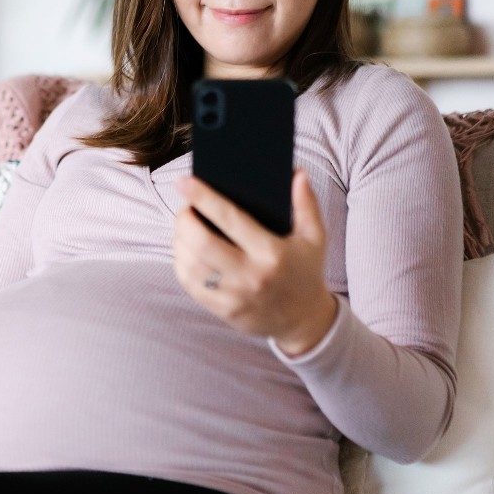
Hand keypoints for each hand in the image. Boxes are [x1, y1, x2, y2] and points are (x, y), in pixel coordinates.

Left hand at [172, 169, 336, 355]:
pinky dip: (180, 262)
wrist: (303, 320)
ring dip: (179, 240)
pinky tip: (185, 250)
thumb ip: (306, 203)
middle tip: (185, 208)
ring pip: (189, 264)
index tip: (183, 180)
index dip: (203, 197)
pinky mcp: (222, 310)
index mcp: (272, 253)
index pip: (230, 219)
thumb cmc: (305, 270)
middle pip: (200, 242)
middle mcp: (250, 276)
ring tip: (184, 226)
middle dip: (184, 219)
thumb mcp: (314, 237)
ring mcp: (234, 296)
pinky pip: (189, 284)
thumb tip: (296, 173)